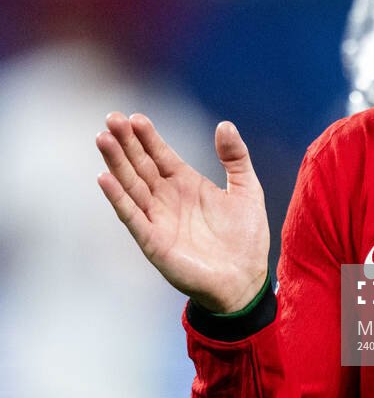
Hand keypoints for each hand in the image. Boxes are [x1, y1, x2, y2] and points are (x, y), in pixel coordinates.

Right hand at [96, 113, 269, 313]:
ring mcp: (158, 219)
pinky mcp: (153, 241)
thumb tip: (224, 124)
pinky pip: (132, 216)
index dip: (148, 136)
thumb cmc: (246, 238)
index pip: (161, 154)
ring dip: (116, 163)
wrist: (245, 280)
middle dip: (126, 142)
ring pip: (131, 185)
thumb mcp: (247, 189)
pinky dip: (118, 198)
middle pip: (141, 165)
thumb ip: (236, 158)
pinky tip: (105, 178)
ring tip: (103, 139)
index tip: (135, 117)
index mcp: (186, 184)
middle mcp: (167, 198)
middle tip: (111, 118)